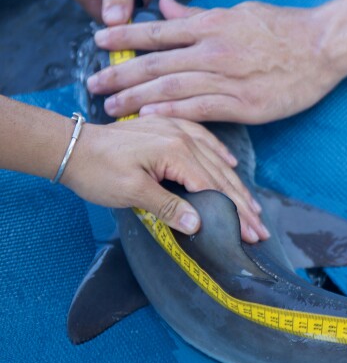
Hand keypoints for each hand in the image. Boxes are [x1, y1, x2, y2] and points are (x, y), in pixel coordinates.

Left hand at [62, 115, 268, 242]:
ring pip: (216, 161)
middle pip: (221, 176)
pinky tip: (230, 163)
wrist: (70, 146)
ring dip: (236, 185)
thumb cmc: (97, 170)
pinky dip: (220, 155)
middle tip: (260, 228)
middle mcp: (182, 138)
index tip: (251, 233)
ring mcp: (176, 130)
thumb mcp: (131, 192)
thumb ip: (168, 207)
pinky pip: (204, 141)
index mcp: (176, 152)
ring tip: (253, 206)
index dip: (235, 214)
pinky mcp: (168, 129)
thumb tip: (198, 225)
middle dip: (243, 204)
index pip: (214, 188)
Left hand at [86, 0, 346, 123]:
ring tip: (112, 106)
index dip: (126, 37)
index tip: (98, 42)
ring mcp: (231, 79)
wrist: (325, 46)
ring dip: (139, 98)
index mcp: (214, 27)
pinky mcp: (247, 105)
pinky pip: (203, 110)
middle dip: (122, 73)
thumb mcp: (241, 12)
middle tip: (93, 84)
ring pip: (174, 88)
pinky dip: (174, 112)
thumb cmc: (286, 28)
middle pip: (158, 62)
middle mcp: (216, 51)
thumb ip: (203, 15)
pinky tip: (151, 117)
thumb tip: (170, 7)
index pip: (159, 31)